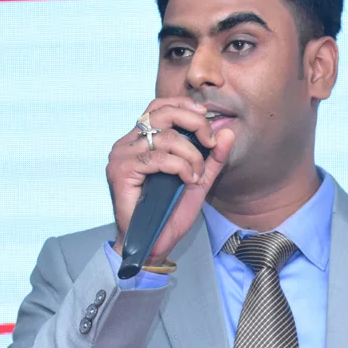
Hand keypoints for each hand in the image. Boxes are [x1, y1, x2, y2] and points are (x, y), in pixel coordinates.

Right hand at [107, 99, 233, 265]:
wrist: (153, 242)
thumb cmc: (170, 212)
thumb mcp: (199, 180)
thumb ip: (213, 157)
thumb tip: (226, 131)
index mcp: (141, 139)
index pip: (159, 106)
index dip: (185, 105)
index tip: (207, 119)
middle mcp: (127, 143)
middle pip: (162, 112)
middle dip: (194, 123)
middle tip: (210, 142)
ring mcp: (121, 155)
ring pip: (165, 136)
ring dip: (190, 154)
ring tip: (196, 174)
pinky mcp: (121, 170)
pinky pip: (158, 157)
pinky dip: (180, 166)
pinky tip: (187, 180)